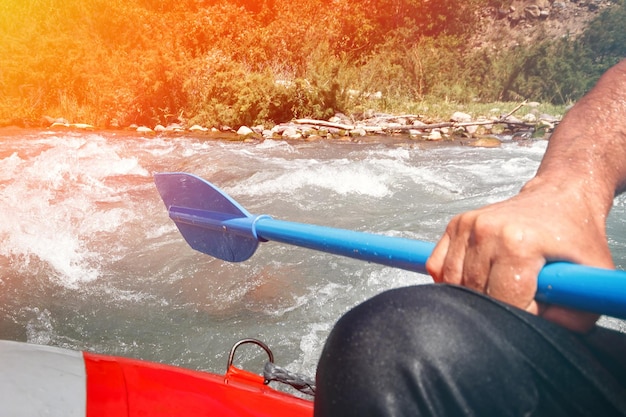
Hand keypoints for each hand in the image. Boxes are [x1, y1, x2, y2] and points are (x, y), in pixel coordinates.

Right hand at [425, 177, 613, 331]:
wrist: (559, 197)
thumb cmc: (574, 236)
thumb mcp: (592, 276)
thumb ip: (570, 315)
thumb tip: (537, 333)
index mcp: (519, 244)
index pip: (503, 301)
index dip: (521, 313)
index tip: (536, 303)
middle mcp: (487, 232)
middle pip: (476, 294)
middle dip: (497, 304)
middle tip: (520, 294)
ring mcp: (468, 226)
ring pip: (453, 284)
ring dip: (474, 293)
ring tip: (500, 283)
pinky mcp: (456, 224)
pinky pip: (438, 267)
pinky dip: (451, 280)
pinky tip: (475, 276)